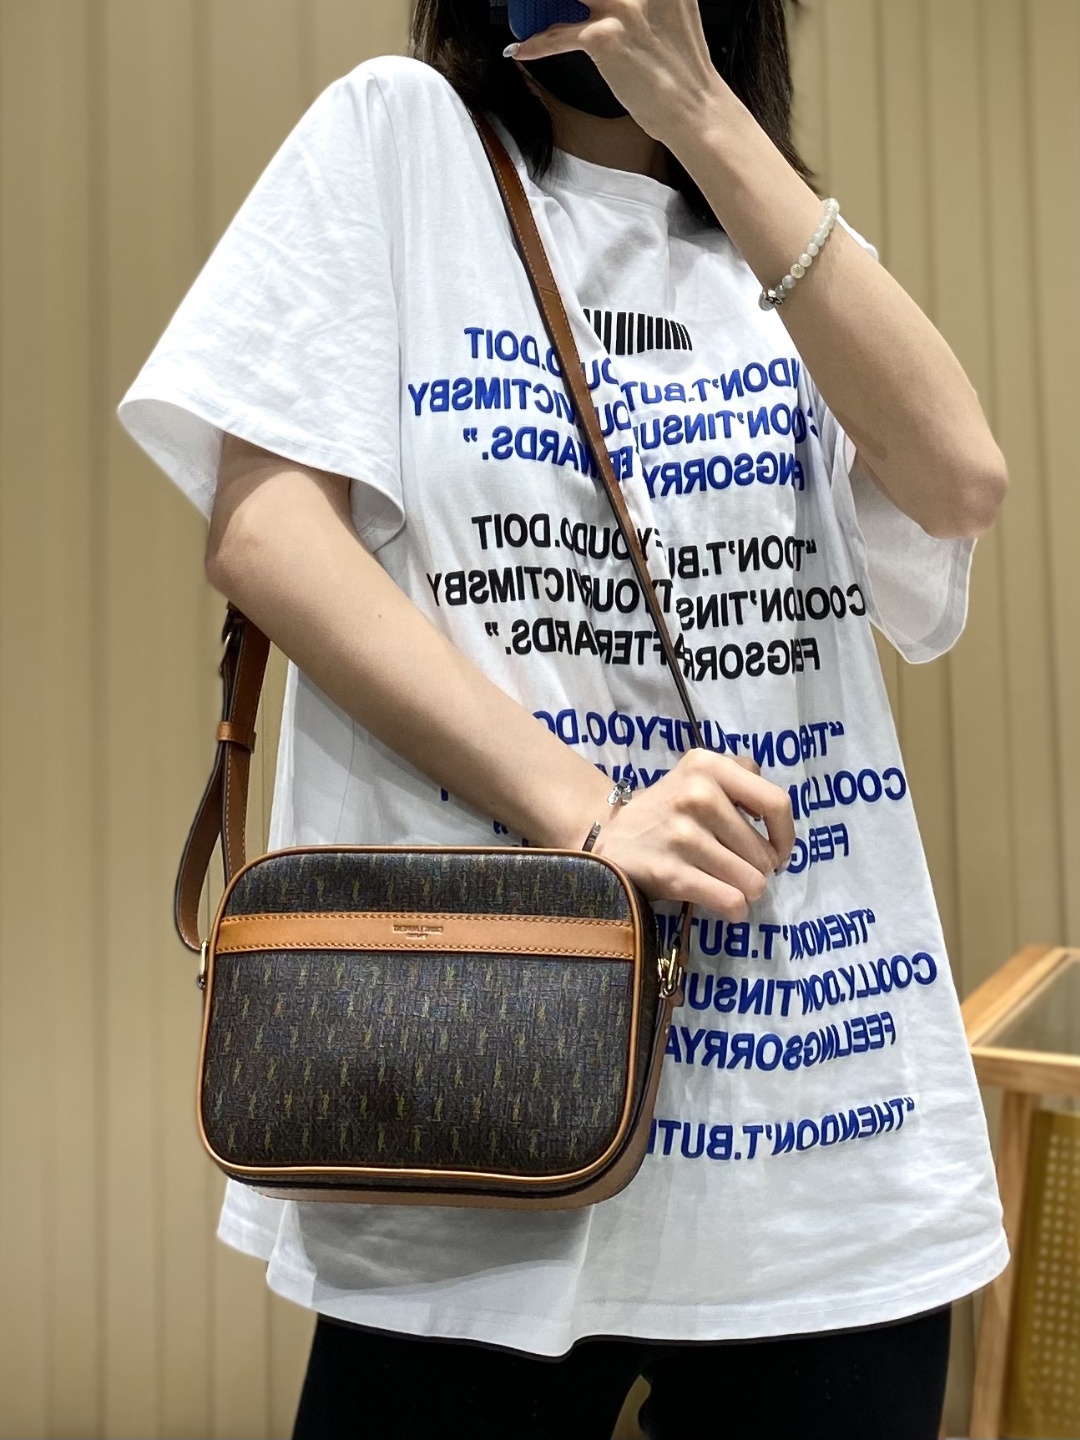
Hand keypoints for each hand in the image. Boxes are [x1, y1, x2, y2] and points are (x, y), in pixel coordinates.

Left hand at [507, 0, 728, 144]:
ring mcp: (623, 7)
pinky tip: (522, 48)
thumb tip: (604, 1)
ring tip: (528, 10)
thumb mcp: (670, 10)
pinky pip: (556, 36)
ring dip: (542, 5)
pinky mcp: (605, 38)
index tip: (579, 1)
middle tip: (544, 3)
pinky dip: (535, 43)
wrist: (692, 107)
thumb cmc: (681, 67)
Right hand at [589, 749, 794, 919]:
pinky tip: (723, 904)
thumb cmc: (666, 811)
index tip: (778, 851)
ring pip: (752, 882)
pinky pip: (730, 901)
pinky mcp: (671, 872)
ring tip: (725, 883)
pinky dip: (733, 909)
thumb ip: (741, 780)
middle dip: (760, 869)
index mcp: (708, 765)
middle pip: (765, 853)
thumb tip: (778, 826)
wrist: (609, 838)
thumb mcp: (699, 775)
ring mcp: (682, 834)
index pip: (776, 804)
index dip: (786, 836)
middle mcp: (697, 794)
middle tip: (737, 868)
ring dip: (745, 891)